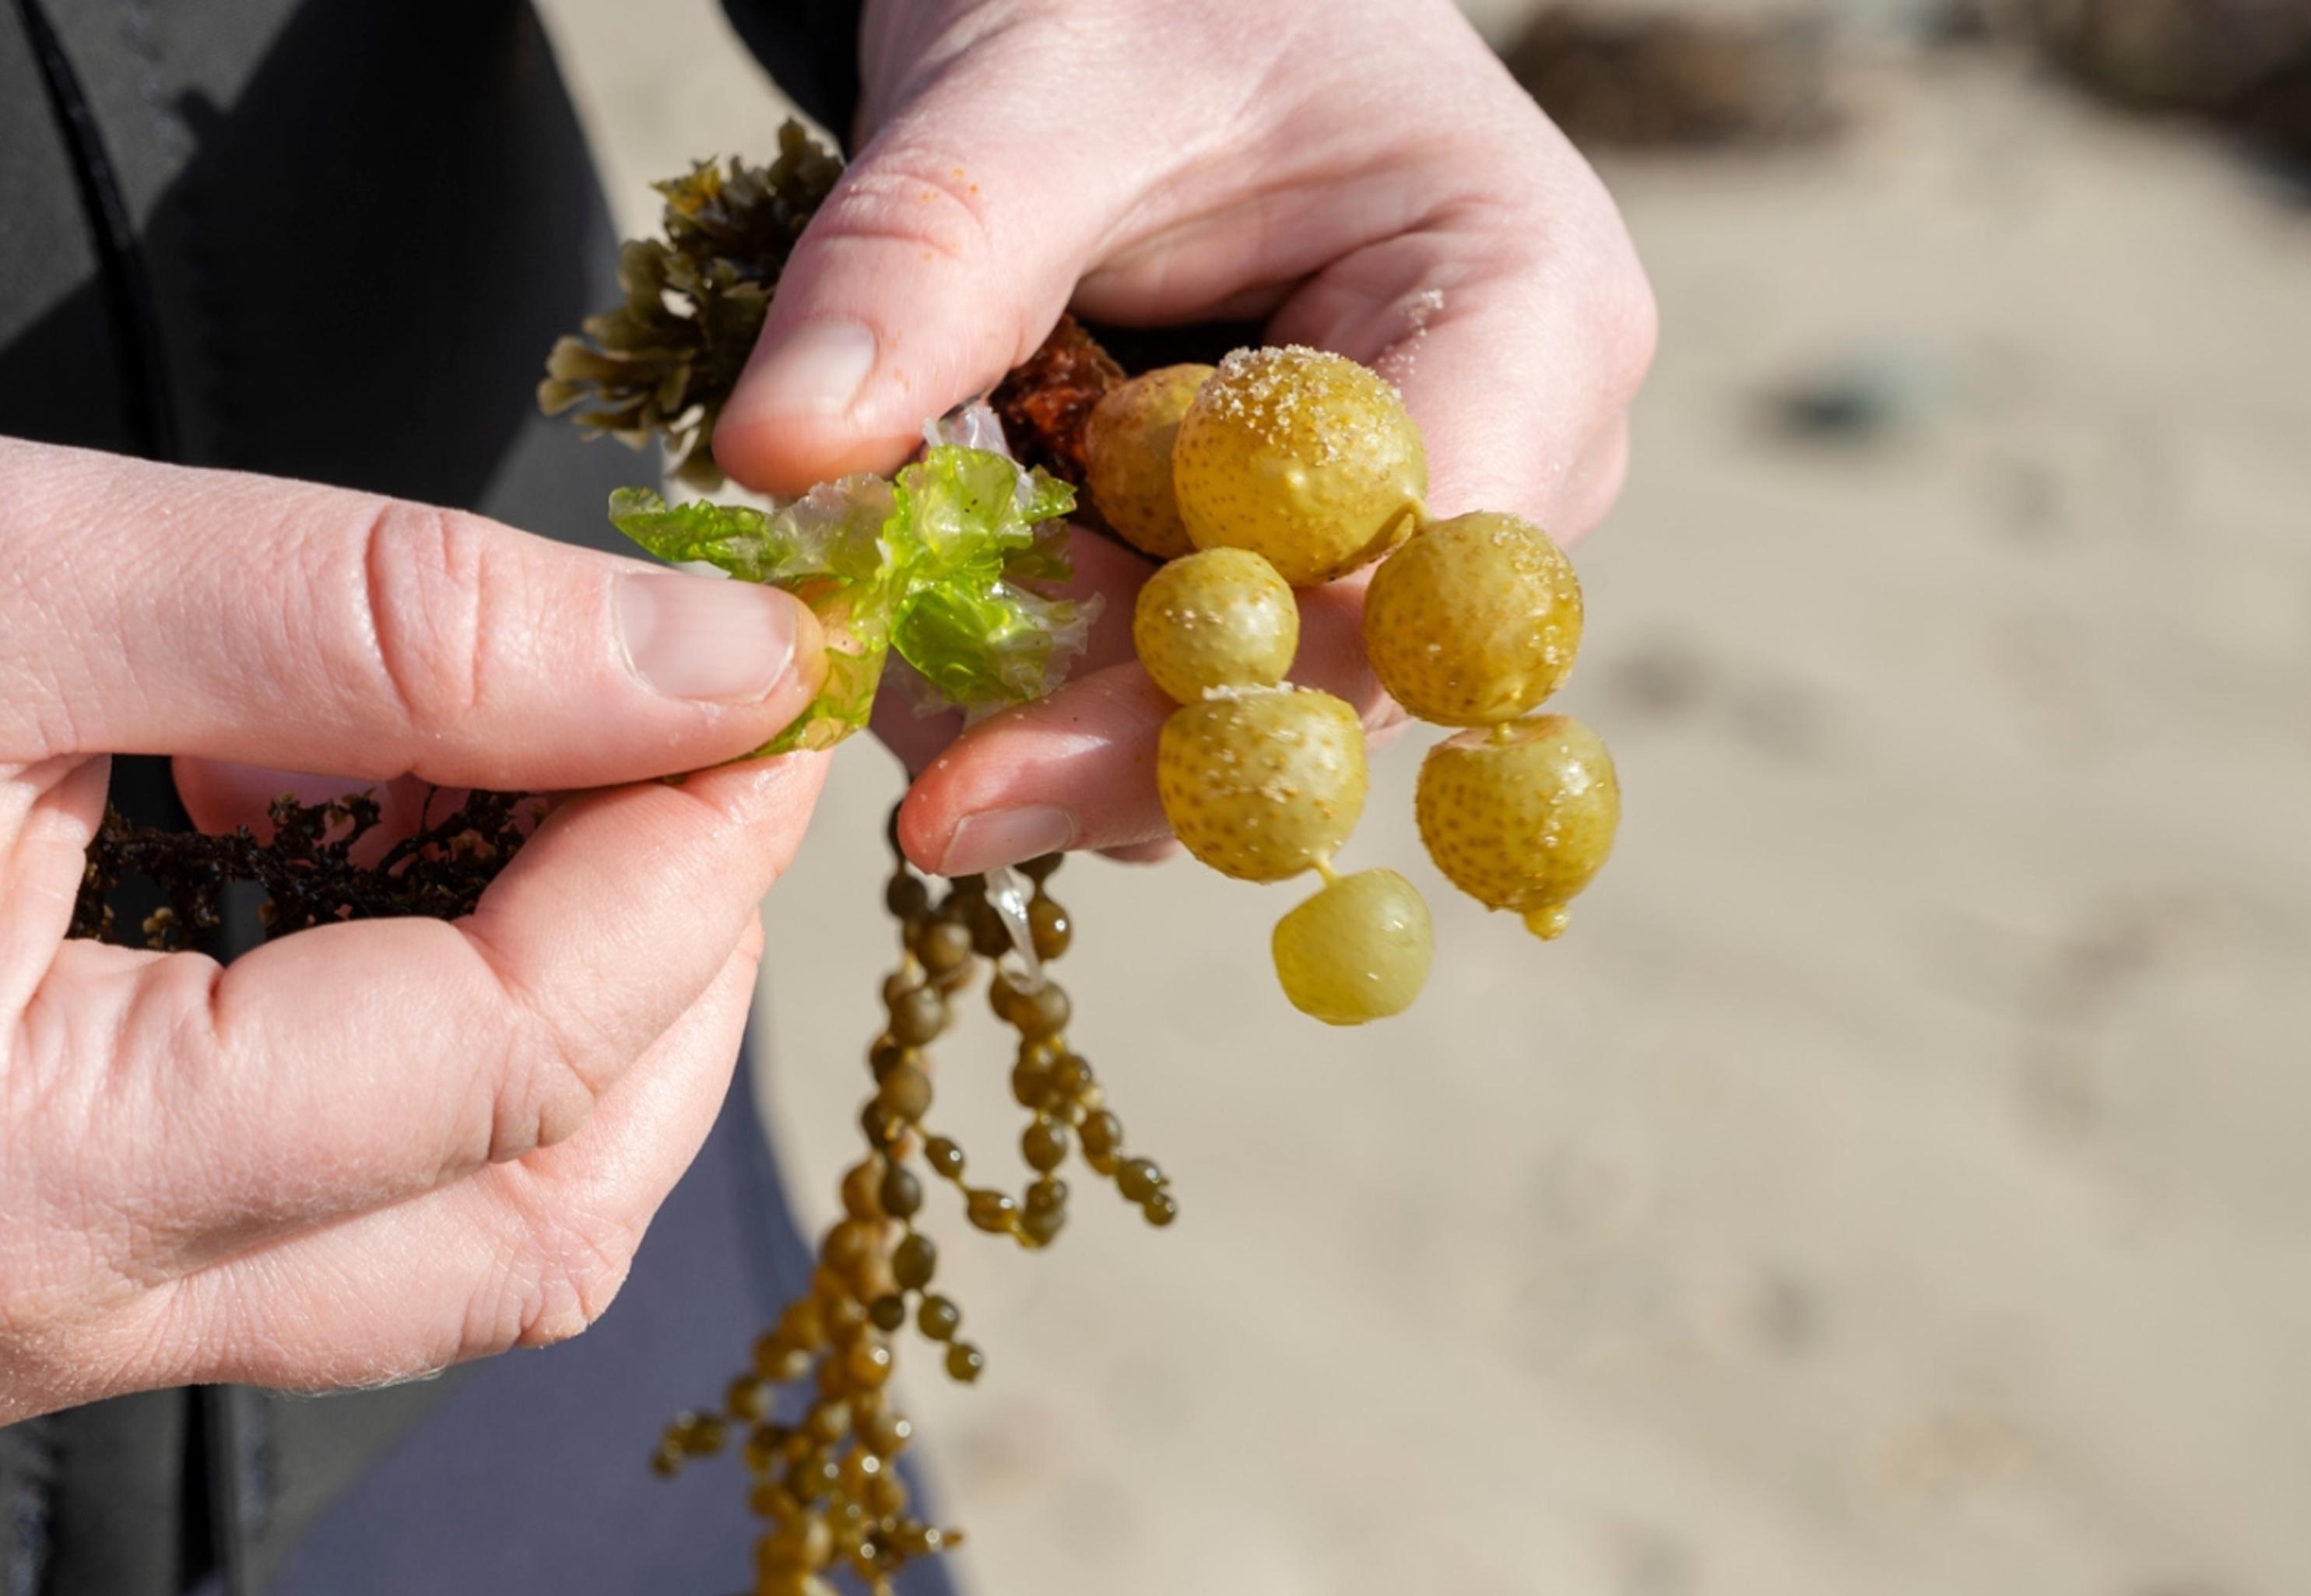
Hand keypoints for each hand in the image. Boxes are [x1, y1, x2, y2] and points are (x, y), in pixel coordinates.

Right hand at [0, 398, 824, 1430]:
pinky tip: (462, 875)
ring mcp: (49, 1334)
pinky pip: (363, 1225)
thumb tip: (709, 669)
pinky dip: (472, 1060)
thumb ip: (393, 627)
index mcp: (9, 1179)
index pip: (498, 1062)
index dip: (686, 865)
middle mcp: (45, 1326)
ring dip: (596, 1034)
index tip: (776, 684)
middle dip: (677, 977)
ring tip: (598, 794)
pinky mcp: (51, 1283)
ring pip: (470, 1251)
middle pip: (529, 1222)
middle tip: (717, 742)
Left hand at [710, 0, 1655, 873]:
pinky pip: (1171, 691)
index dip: (1191, 710)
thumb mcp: (1020, 99)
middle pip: (1310, 694)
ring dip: (1039, 697)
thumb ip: (919, 269)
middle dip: (1080, 719)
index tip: (975, 781)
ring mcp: (1408, 541)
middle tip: (881, 705)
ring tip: (900, 590)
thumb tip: (783, 456)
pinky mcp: (1302, 580)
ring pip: (1227, 722)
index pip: (1391, 596)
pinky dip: (1038, 665)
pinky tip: (946, 589)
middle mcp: (1510, 463)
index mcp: (1527, 315)